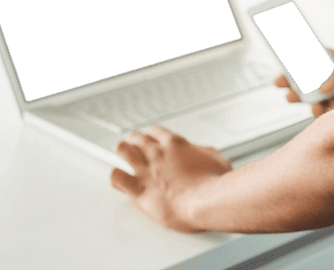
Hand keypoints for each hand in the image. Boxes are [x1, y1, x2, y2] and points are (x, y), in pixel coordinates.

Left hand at [110, 125, 231, 232]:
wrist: (205, 202)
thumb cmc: (214, 184)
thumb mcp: (218, 160)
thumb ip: (205, 153)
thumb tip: (202, 153)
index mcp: (176, 145)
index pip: (155, 131)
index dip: (150, 135)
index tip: (150, 139)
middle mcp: (158, 154)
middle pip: (136, 138)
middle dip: (132, 141)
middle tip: (131, 144)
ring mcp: (146, 171)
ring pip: (123, 151)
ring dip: (121, 152)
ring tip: (120, 155)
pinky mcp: (138, 190)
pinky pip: (117, 177)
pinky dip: (115, 177)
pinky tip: (118, 180)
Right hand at [274, 49, 333, 116]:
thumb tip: (322, 85)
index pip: (319, 56)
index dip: (302, 53)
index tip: (285, 52)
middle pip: (308, 77)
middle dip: (291, 78)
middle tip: (278, 81)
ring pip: (310, 96)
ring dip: (297, 96)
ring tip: (289, 96)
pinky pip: (319, 112)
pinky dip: (314, 110)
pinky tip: (315, 108)